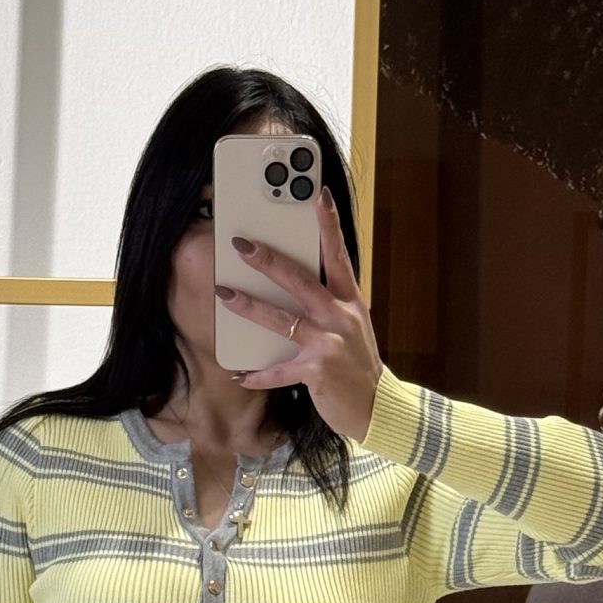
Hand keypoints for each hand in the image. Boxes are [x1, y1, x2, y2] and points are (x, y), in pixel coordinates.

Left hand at [213, 184, 383, 439]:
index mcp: (351, 302)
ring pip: (281, 319)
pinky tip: (239, 373)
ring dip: (249, 306)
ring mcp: (328, 344)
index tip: (318, 195)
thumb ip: (332, 305)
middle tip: (242, 244)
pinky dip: (257, 374)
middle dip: (267, 260)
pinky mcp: (316, 372)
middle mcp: (340, 318)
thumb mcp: (354, 327)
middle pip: (299, 280)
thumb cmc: (359, 366)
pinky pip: (278, 371)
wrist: (377, 408)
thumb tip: (298, 285)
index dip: (328, 224)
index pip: (338, 255)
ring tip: (225, 294)